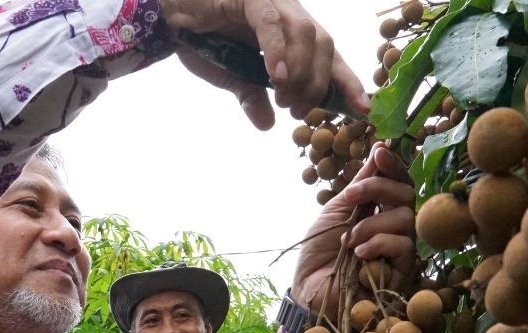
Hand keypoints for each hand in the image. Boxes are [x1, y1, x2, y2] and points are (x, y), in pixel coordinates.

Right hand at [161, 0, 368, 129]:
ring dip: (301, 72)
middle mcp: (287, 11)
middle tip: (299, 111)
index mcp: (289, 30)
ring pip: (304, 34)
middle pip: (323, 45)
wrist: (166, 14)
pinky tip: (276, 77)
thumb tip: (267, 124)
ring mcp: (270, 0)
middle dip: (318, 83)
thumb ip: (252, 95)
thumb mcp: (230, 75)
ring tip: (285, 98)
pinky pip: (269, 24)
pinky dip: (277, 51)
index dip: (346, 81)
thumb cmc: (198, 38)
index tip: (362, 108)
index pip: (328, 55)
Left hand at [292, 143, 415, 318]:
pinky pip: (403, 246)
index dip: (393, 166)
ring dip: (371, 224)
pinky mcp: (402, 272)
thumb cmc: (320, 252)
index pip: (398, 182)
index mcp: (380, 210)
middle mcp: (395, 227)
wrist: (310, 289)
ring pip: (405, 219)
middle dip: (379, 189)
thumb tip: (380, 148)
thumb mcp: (337, 209)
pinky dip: (379, 244)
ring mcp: (400, 250)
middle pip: (406, 194)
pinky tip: (359, 254)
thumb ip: (360, 184)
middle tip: (352, 197)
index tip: (380, 153)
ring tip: (348, 240)